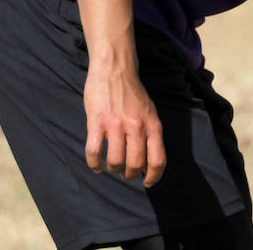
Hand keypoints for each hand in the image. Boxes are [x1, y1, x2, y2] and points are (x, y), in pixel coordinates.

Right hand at [83, 63, 165, 186]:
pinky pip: (94, 152)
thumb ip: (151, 135)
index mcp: (153, 124)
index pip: (157, 159)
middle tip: (126, 175)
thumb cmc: (133, 94)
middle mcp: (136, 126)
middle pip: (135, 164)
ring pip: (115, 161)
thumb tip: (148, 163)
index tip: (147, 182)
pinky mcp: (96, 122)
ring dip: (113, 169)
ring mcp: (116, 125)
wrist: (115, 70)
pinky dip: (95, 164)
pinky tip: (96, 165)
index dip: (154, 176)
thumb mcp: (150, 112)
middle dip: (130, 175)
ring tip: (112, 167)